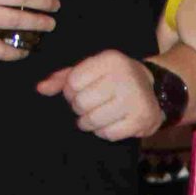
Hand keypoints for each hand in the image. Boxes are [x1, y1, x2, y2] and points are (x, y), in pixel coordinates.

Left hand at [36, 50, 161, 140]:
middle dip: (80, 108)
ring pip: (92, 120)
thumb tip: (40, 88)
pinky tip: (111, 123)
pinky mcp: (141, 119)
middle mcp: (125, 77)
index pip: (72, 83)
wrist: (155, 90)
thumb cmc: (114, 79)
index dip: (71, 91)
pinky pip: (108, 134)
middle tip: (91, 105)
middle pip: (81, 103)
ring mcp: (135, 99)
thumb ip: (63, 78)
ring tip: (98, 115)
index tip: (81, 91)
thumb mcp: (90, 70)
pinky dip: (105, 132)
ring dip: (89, 122)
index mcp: (110, 60)